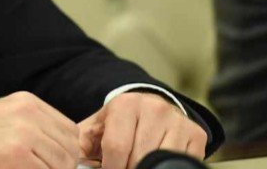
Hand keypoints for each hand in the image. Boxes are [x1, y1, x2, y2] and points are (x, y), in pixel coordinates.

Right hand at [0, 91, 80, 168]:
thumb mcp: (6, 118)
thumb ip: (35, 125)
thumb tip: (68, 149)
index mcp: (27, 102)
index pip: (70, 130)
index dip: (67, 150)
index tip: (57, 162)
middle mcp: (28, 113)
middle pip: (69, 148)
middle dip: (62, 166)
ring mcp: (23, 133)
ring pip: (61, 164)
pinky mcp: (16, 155)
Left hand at [78, 92, 206, 168]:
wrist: (149, 108)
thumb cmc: (118, 124)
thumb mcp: (95, 128)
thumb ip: (79, 144)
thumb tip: (71, 162)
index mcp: (125, 104)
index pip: (116, 148)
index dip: (111, 168)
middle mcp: (154, 108)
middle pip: (139, 158)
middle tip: (122, 167)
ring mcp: (178, 121)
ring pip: (161, 162)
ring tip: (136, 165)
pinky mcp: (196, 135)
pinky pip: (182, 163)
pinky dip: (166, 168)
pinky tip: (155, 164)